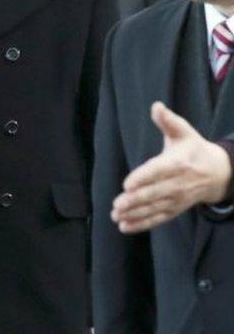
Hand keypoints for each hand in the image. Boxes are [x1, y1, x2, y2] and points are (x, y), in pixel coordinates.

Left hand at [111, 102, 231, 232]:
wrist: (218, 172)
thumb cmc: (193, 149)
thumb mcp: (184, 132)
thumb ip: (168, 121)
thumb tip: (156, 106)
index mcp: (179, 163)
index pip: (159, 171)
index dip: (143, 177)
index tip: (127, 183)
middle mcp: (178, 183)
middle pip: (156, 193)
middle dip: (136, 200)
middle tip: (118, 204)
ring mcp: (177, 199)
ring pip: (155, 208)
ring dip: (135, 214)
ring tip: (116, 216)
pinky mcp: (175, 209)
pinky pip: (159, 218)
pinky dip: (142, 224)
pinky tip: (125, 227)